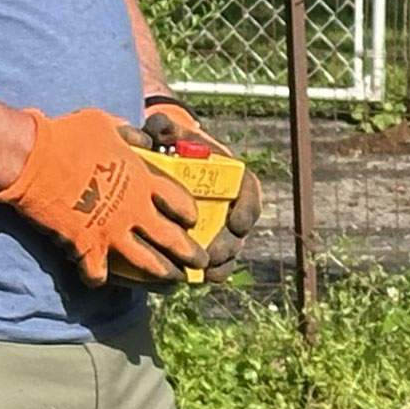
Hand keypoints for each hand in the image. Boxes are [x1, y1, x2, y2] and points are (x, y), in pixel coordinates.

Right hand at [0, 106, 204, 283]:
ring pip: (147, 263)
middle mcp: (134, 209)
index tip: (192, 221)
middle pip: (172, 239)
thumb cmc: (67, 136)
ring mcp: (112, 231)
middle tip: (199, 264)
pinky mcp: (86, 247)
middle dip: (190, 254)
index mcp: (143, 179)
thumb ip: (130, 135)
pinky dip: (99, 278)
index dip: (189, 213)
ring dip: (162, 275)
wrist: (32, 158)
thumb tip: (144, 139)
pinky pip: (99, 273)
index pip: (180, 202)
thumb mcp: (107, 124)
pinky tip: (100, 280)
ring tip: (172, 282)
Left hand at [143, 100, 264, 272]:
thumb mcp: (167, 132)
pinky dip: (211, 270)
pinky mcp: (206, 237)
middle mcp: (230, 199)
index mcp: (231, 174)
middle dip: (229, 244)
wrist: (161, 156)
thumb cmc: (169, 143)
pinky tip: (198, 281)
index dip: (247, 209)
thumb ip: (165, 128)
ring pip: (230, 246)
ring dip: (222, 262)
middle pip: (240, 227)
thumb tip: (160, 128)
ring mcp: (220, 220)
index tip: (236, 224)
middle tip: (212, 257)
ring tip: (206, 274)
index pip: (249, 192)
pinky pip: (216, 258)